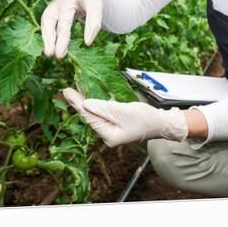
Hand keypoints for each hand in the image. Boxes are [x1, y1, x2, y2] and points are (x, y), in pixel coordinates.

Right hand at [41, 0, 103, 58]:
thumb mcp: (97, 6)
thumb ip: (94, 22)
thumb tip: (87, 43)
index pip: (65, 19)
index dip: (63, 37)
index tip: (62, 53)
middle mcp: (58, 1)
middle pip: (49, 19)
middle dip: (50, 38)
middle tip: (51, 54)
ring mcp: (53, 6)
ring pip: (46, 22)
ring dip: (46, 38)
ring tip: (49, 54)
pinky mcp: (52, 12)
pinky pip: (47, 24)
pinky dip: (48, 36)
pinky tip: (51, 47)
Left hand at [63, 88, 187, 146]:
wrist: (161, 124)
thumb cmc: (145, 118)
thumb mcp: (124, 112)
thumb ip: (104, 108)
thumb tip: (86, 104)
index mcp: (108, 135)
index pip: (89, 117)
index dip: (77, 104)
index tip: (67, 92)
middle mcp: (107, 135)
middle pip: (90, 116)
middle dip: (78, 103)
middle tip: (66, 90)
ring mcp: (111, 130)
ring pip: (95, 114)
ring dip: (85, 102)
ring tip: (73, 91)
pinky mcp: (115, 123)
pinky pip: (102, 113)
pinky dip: (95, 104)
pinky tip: (88, 96)